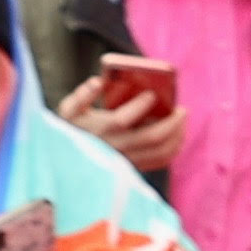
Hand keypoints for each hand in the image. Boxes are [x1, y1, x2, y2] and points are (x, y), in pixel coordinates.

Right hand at [57, 73, 184, 176]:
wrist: (73, 160)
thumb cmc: (73, 128)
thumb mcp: (69, 110)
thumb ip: (81, 95)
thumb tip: (97, 82)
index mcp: (99, 131)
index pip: (120, 120)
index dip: (139, 106)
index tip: (152, 94)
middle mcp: (115, 148)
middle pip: (151, 137)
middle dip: (171, 121)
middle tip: (182, 108)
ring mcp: (127, 161)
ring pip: (161, 152)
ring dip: (177, 134)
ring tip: (182, 118)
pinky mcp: (135, 168)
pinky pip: (161, 161)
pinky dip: (174, 148)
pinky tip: (178, 133)